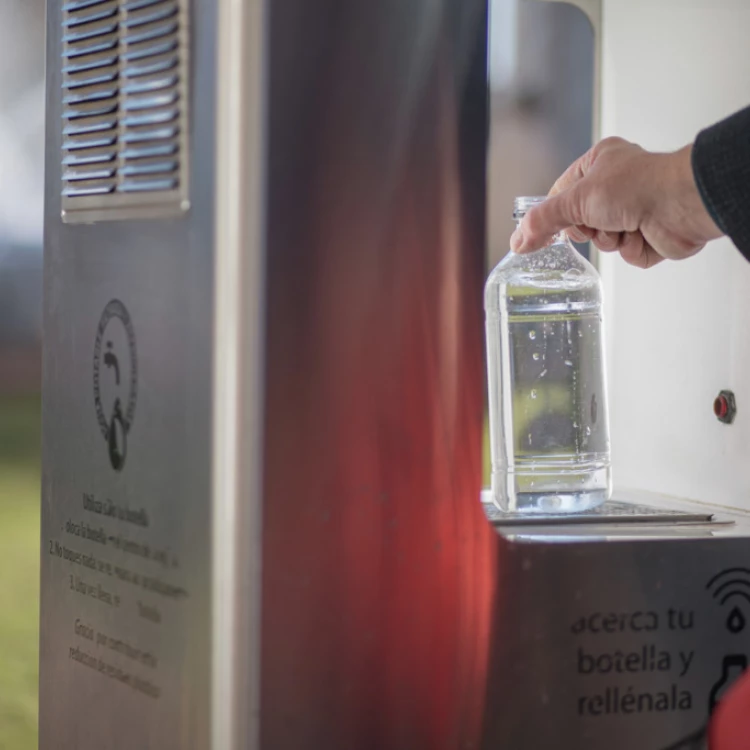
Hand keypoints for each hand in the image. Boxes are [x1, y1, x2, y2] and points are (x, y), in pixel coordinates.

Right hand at [510, 137, 723, 267]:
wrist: (681, 203)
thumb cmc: (637, 186)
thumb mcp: (577, 199)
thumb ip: (543, 221)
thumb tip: (517, 242)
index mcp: (598, 163)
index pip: (561, 193)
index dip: (553, 214)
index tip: (542, 233)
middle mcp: (616, 184)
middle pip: (581, 222)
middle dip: (589, 228)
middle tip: (597, 220)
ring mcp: (634, 210)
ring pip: (603, 240)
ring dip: (611, 239)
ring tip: (626, 225)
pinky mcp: (649, 234)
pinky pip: (626, 252)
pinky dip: (631, 248)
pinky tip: (642, 234)